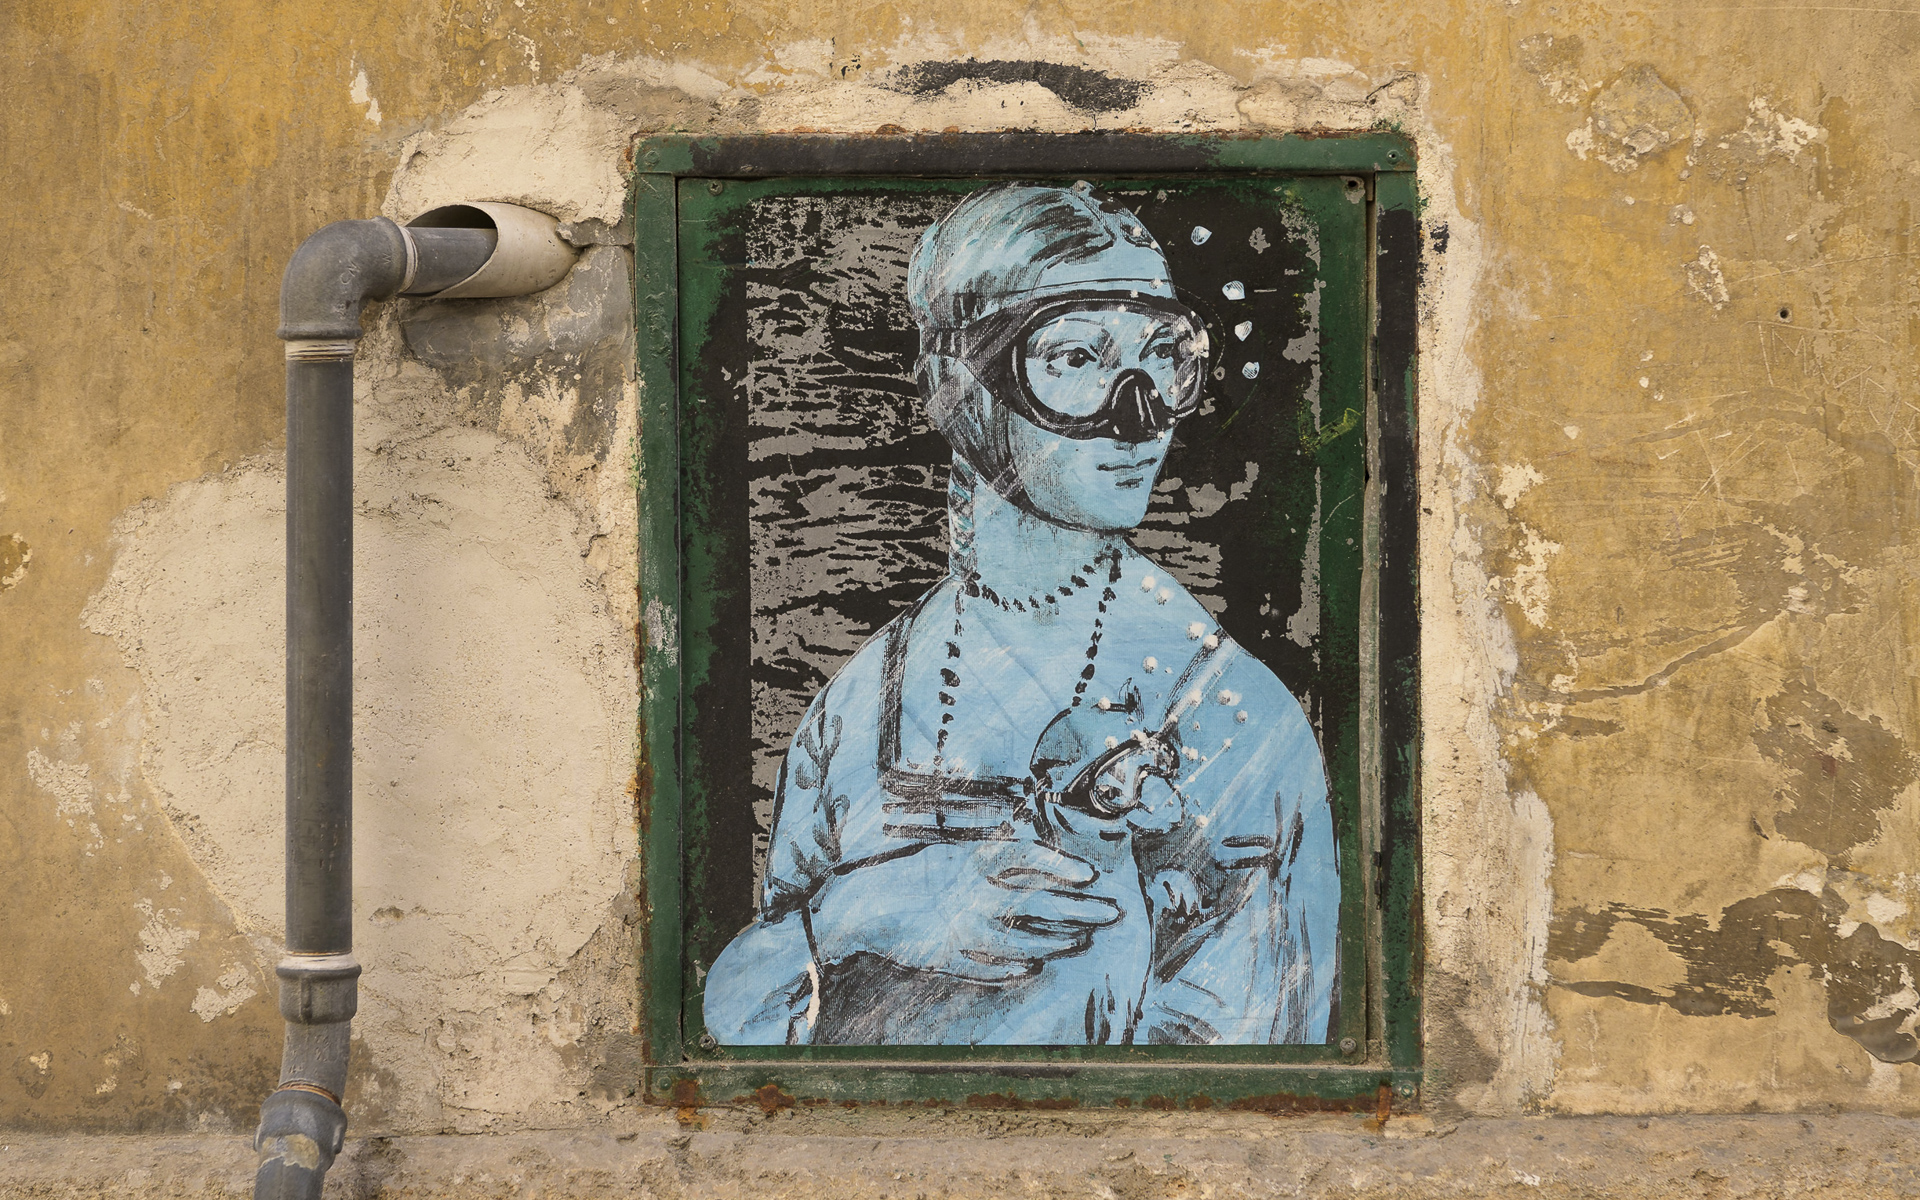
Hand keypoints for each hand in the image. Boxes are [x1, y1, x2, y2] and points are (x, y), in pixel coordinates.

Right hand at [809, 840, 1122, 982]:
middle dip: (1080, 908)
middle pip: (1039, 902)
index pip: (1027, 858)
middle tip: (1113, 912)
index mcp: (970, 862)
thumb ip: (983, 854)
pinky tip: (1032, 968)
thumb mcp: (944, 851)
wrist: (852, 907)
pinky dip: (1012, 969)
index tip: (1089, 872)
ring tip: (1080, 942)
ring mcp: (961, 931)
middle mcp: (972, 897)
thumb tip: (1026, 852)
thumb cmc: (897, 871)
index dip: (1060, 864)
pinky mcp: (947, 958)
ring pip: (1023, 939)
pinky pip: (988, 967)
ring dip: (1055, 942)